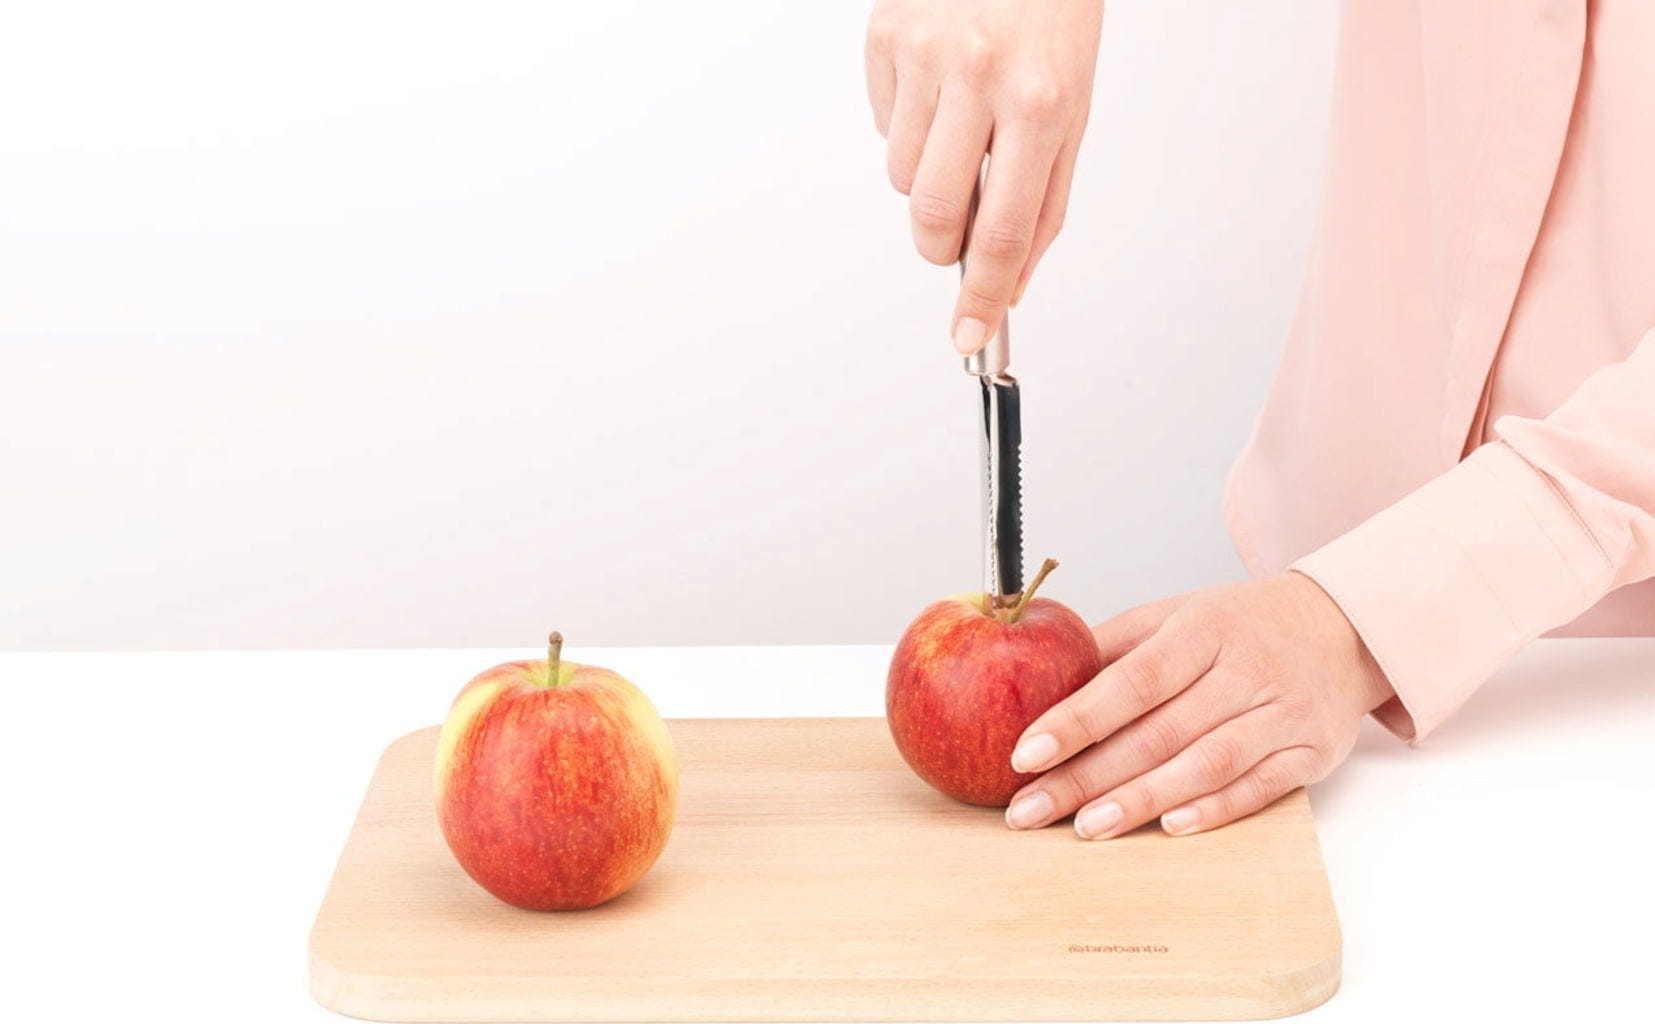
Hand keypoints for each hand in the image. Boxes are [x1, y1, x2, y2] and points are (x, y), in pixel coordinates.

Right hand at [864, 0, 1103, 352]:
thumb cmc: (1052, 21)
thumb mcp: (1074, 111)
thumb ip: (1042, 204)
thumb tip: (1008, 283)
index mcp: (1041, 101)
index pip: (1002, 229)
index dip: (982, 294)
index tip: (969, 335)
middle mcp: (980, 76)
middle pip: (933, 214)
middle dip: (938, 245)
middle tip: (950, 235)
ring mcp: (924, 54)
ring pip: (900, 175)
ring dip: (924, 173)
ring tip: (959, 122)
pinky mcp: (884, 37)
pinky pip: (882, 123)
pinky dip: (906, 123)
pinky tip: (937, 85)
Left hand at [1004, 573, 1395, 837]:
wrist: (1341, 628)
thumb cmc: (1241, 625)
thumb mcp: (1175, 615)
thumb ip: (1112, 646)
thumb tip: (1037, 676)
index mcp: (1203, 629)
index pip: (1132, 679)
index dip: (1077, 719)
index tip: (1026, 753)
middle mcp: (1245, 670)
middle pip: (1159, 731)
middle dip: (1087, 776)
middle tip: (1031, 809)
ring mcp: (1282, 714)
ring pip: (1206, 763)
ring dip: (1142, 800)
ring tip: (1087, 827)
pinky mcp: (1311, 753)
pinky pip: (1259, 787)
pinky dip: (1214, 809)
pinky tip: (1169, 827)